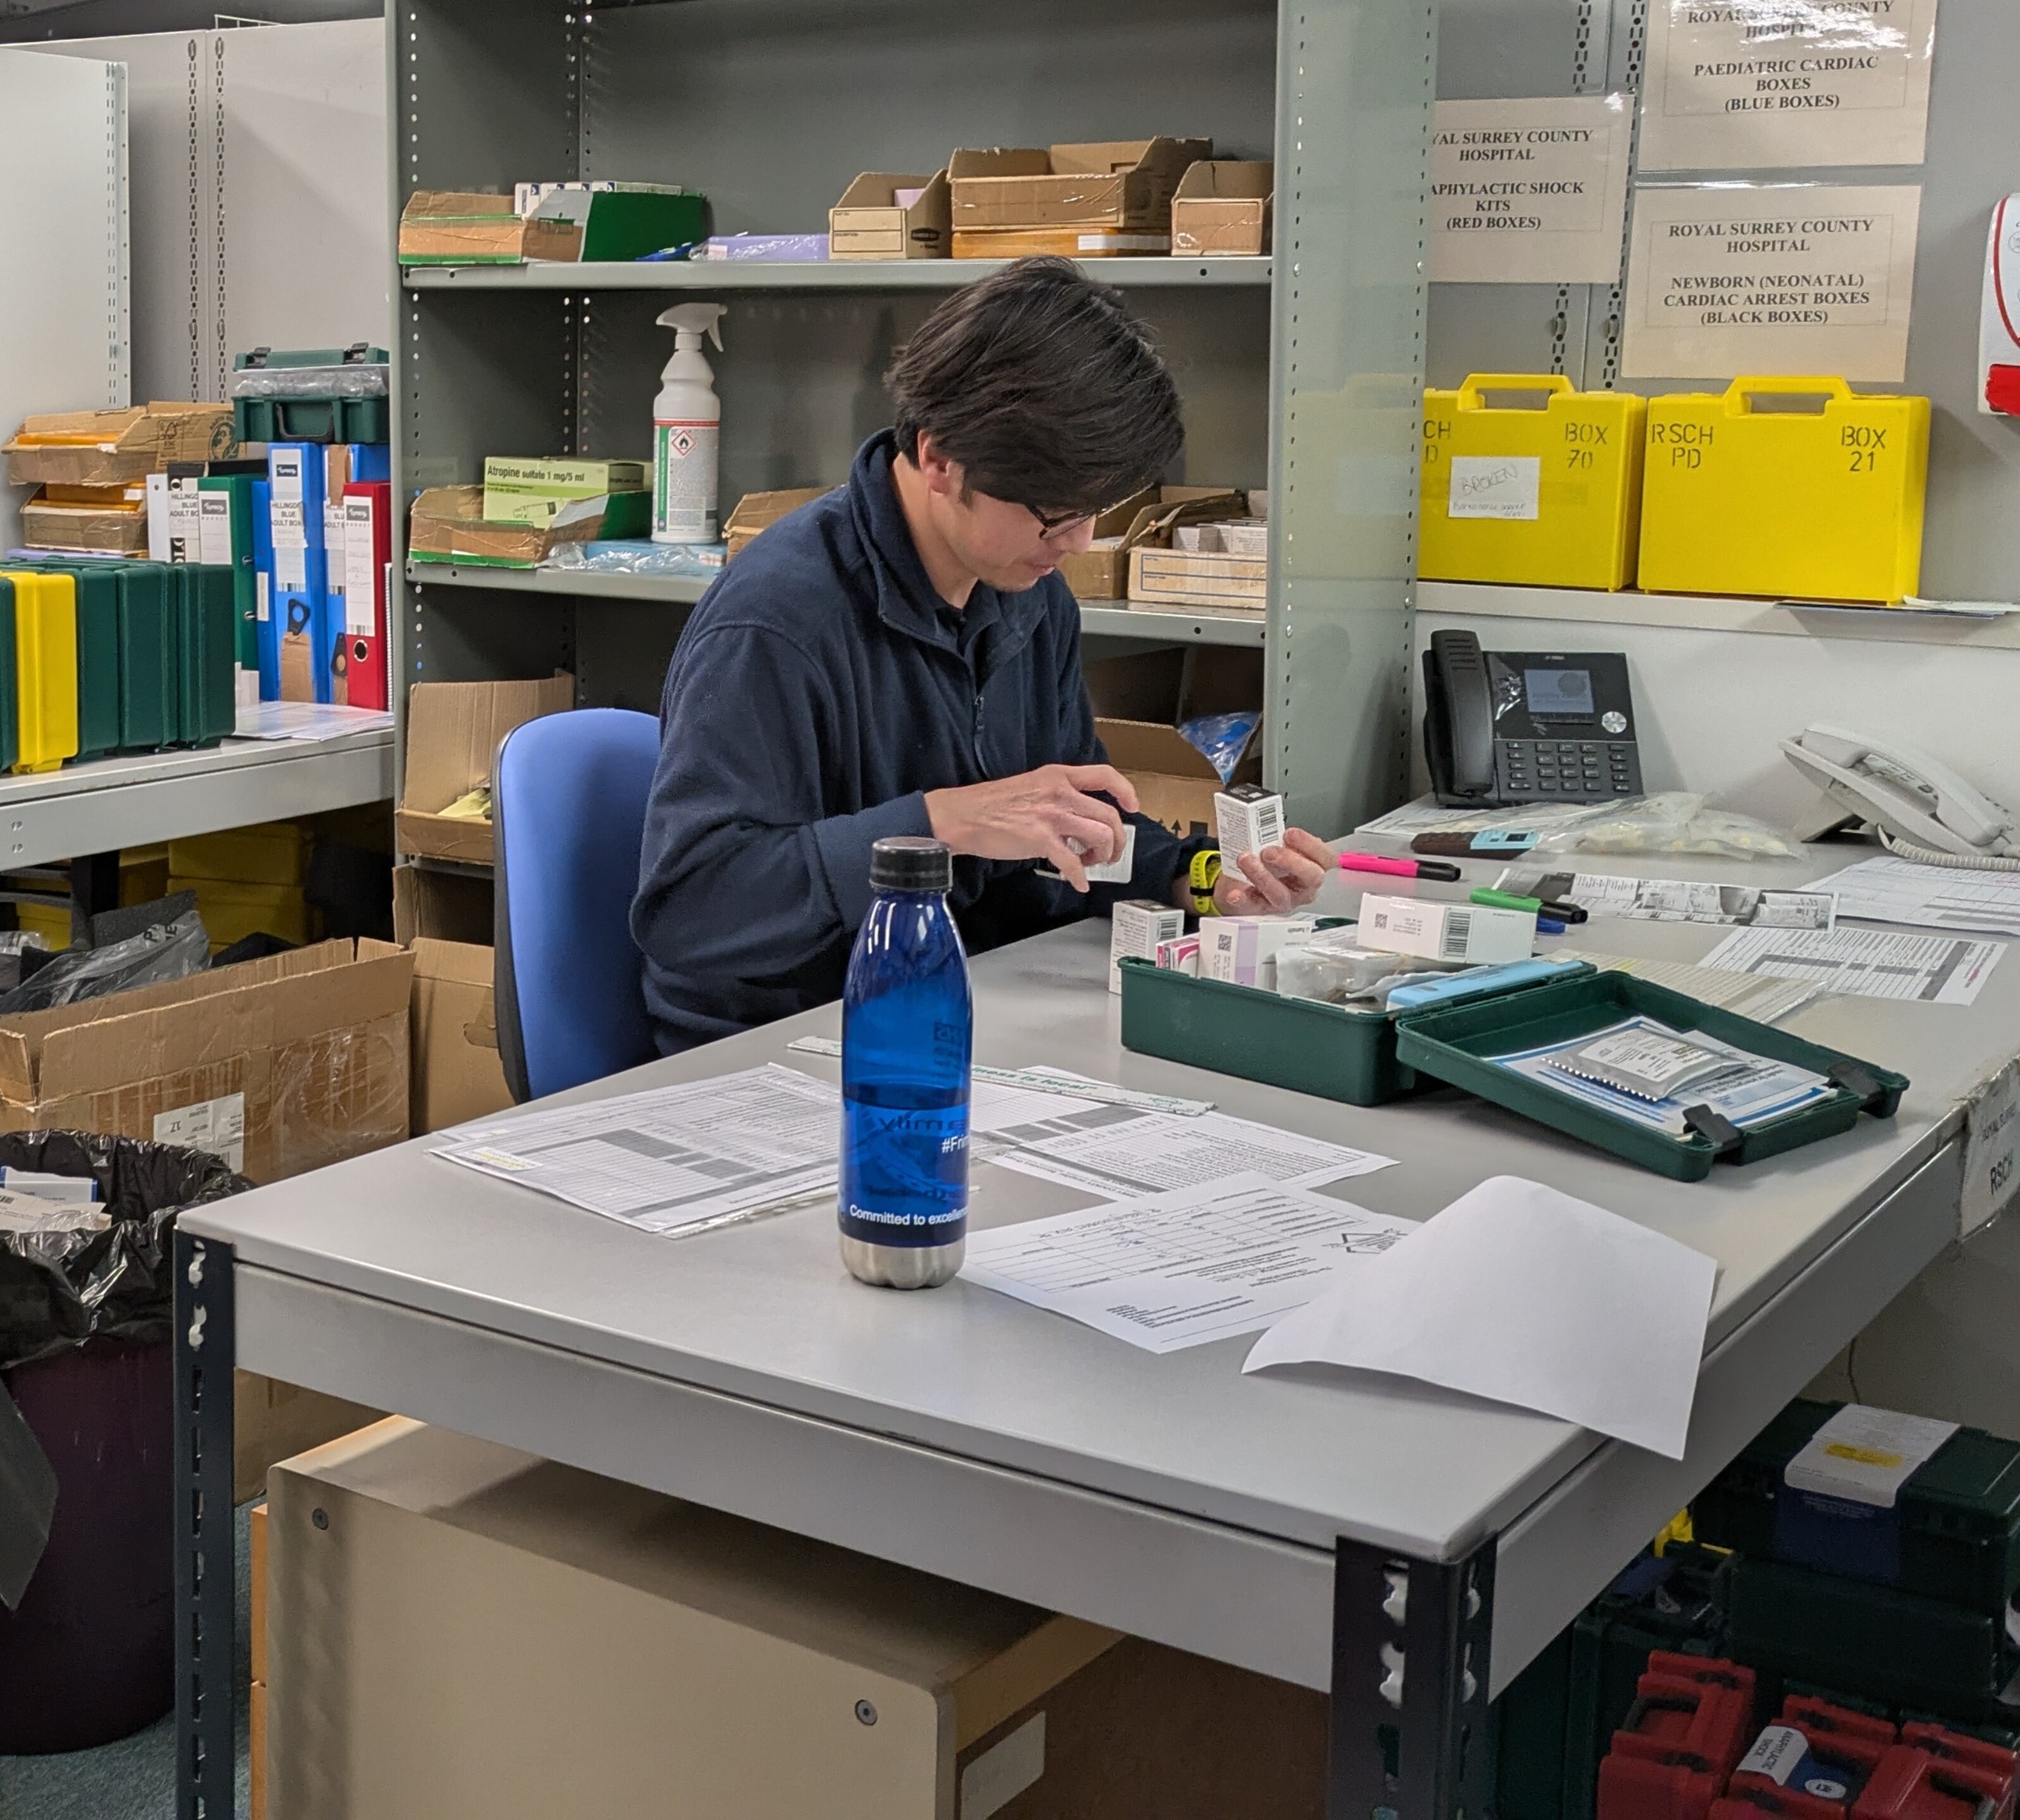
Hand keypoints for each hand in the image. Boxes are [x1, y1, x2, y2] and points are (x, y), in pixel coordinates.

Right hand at [925, 764, 1140, 892]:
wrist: (961, 816)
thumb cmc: (989, 805)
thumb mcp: (1030, 787)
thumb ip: (1057, 797)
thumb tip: (1076, 819)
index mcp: (1057, 776)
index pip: (1104, 775)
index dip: (1125, 791)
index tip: (1133, 807)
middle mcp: (1060, 792)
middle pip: (1109, 815)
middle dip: (1117, 840)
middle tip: (1109, 854)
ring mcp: (1052, 815)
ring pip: (1099, 836)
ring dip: (1101, 856)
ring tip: (1088, 864)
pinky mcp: (1041, 839)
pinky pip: (1072, 862)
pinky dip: (1079, 877)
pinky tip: (1077, 883)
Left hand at [1215, 827, 1332, 915]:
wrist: (1243, 882)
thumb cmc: (1267, 862)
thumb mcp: (1277, 845)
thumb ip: (1278, 836)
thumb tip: (1266, 819)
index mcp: (1313, 867)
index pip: (1326, 858)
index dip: (1311, 845)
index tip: (1290, 833)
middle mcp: (1304, 887)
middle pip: (1311, 877)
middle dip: (1291, 861)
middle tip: (1269, 851)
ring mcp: (1284, 901)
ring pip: (1280, 894)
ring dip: (1262, 876)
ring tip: (1245, 859)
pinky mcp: (1262, 910)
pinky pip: (1254, 907)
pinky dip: (1244, 899)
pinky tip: (1235, 893)